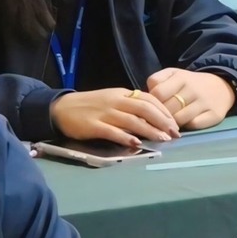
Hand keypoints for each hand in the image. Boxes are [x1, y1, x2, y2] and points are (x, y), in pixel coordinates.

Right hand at [50, 87, 180, 145]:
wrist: (61, 109)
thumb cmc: (90, 106)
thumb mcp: (112, 100)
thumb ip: (130, 106)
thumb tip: (153, 116)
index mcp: (122, 94)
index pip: (148, 99)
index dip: (164, 111)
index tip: (175, 123)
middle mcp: (116, 101)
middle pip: (144, 109)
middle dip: (162, 121)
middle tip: (175, 133)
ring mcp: (104, 113)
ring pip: (132, 120)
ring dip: (150, 130)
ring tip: (163, 139)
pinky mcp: (93, 126)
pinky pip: (113, 132)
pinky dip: (126, 137)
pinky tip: (137, 144)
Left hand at [146, 68, 234, 129]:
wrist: (222, 87)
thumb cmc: (191, 83)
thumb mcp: (174, 74)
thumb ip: (157, 80)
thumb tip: (144, 97)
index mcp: (181, 77)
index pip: (158, 93)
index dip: (152, 102)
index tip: (153, 106)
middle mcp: (193, 89)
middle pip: (167, 109)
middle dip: (160, 115)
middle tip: (159, 118)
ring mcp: (204, 103)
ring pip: (178, 119)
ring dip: (172, 123)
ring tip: (170, 122)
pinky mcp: (214, 115)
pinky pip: (193, 125)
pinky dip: (186, 126)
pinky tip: (184, 124)